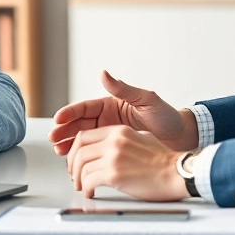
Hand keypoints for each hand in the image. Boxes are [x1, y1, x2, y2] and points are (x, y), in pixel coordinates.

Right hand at [49, 70, 196, 154]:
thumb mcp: (146, 100)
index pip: (85, 108)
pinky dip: (83, 154)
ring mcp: (110, 134)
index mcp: (112, 104)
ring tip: (59, 150)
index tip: (58, 119)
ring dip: (70, 143)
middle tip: (53, 138)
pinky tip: (75, 160)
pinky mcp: (114, 149)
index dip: (70, 113)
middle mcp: (108, 119)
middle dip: (65, 130)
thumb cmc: (167, 117)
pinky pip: (94, 150)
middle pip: (80, 124)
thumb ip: (124, 89)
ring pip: (84, 137)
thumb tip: (104, 73)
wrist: (181, 138)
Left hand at [66, 125, 187, 200]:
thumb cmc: (164, 161)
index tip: (76, 160)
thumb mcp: (142, 139)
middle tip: (74, 174)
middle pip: (79, 150)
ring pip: (82, 166)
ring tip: (82, 186)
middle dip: (72, 164)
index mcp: (119, 131)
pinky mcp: (114, 174)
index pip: (85, 135)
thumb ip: (124, 140)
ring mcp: (113, 157)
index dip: (75, 150)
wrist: (177, 173)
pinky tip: (91, 192)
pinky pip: (89, 180)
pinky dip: (86, 188)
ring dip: (79, 179)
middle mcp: (114, 141)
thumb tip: (110, 149)